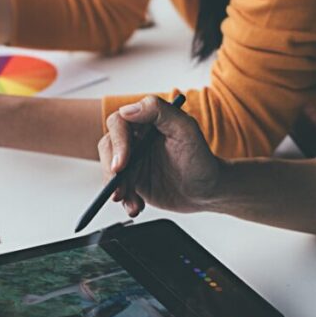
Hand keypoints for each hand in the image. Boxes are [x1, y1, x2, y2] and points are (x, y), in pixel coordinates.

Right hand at [97, 96, 222, 215]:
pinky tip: (136, 206)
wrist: (207, 191)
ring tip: (134, 203)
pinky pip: (117, 188)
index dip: (117, 143)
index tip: (122, 164)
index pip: (119, 123)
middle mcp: (136, 138)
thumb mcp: (186, 130)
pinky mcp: (133, 180)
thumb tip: (129, 109)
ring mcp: (132, 160)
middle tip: (119, 189)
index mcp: (147, 121)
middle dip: (111, 170)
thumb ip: (160, 111)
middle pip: (108, 147)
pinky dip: (125, 200)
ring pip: (110, 170)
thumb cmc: (201, 159)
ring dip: (117, 189)